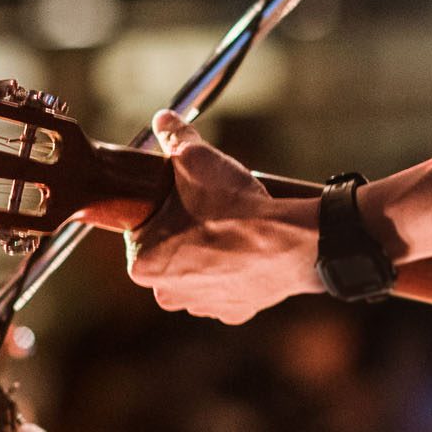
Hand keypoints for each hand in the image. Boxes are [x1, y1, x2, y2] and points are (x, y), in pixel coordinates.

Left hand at [124, 110, 322, 322]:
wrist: (289, 243)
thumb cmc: (234, 208)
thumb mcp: (196, 159)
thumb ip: (173, 137)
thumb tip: (163, 119)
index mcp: (143, 264)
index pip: (142, 230)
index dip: (163, 208)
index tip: (182, 197)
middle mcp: (166, 293)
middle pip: (168, 252)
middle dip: (185, 231)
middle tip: (208, 208)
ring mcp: (201, 305)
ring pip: (198, 271)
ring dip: (209, 253)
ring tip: (229, 227)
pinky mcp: (234, 312)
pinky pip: (227, 286)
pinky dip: (235, 270)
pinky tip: (246, 250)